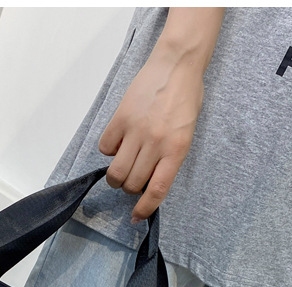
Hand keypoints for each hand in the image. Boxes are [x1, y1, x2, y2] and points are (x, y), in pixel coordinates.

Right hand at [99, 8, 223, 223]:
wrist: (177, 64)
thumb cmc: (185, 99)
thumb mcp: (185, 134)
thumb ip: (168, 158)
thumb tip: (147, 181)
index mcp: (176, 150)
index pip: (156, 190)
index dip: (144, 209)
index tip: (135, 217)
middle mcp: (156, 143)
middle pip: (131, 183)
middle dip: (129, 187)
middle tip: (132, 177)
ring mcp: (136, 130)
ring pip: (116, 171)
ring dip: (116, 175)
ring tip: (121, 166)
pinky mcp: (120, 118)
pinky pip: (106, 147)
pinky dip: (109, 150)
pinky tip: (119, 141)